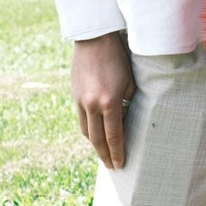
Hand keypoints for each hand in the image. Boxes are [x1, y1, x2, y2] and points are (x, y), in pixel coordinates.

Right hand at [71, 32, 134, 168]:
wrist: (94, 38)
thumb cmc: (119, 58)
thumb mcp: (130, 82)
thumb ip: (129, 103)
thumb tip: (127, 120)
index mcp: (108, 103)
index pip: (114, 136)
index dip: (117, 152)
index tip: (120, 165)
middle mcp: (92, 105)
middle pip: (97, 139)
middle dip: (104, 155)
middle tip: (111, 166)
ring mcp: (80, 100)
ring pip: (86, 131)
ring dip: (94, 144)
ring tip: (103, 153)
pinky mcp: (75, 94)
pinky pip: (81, 119)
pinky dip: (88, 129)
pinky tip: (95, 134)